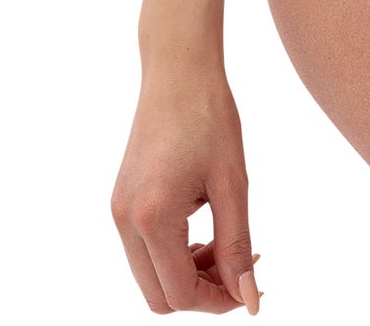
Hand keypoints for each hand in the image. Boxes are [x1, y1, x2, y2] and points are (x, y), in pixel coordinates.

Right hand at [111, 67, 263, 312]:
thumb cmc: (210, 117)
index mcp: (152, 218)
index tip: (251, 287)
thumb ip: (238, 247)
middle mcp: (125, 221)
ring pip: (149, 277)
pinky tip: (204, 231)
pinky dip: (173, 254)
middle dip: (202, 293)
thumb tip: (250, 300)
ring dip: (188, 274)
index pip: (180, 294)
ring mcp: (118, 211)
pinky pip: (144, 250)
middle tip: (241, 266)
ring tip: (226, 245)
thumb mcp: (232, 184)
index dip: (219, 301)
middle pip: (159, 297)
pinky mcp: (121, 200)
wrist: (178, 69)